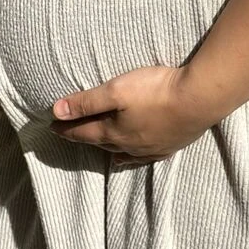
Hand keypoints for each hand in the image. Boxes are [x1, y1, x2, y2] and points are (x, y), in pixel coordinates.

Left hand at [49, 65, 211, 165]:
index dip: (65, 128)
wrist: (198, 100)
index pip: (82, 132)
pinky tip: (127, 157)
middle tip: (68, 131)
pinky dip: (129, 157)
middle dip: (81, 135)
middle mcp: (128, 145)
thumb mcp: (115, 90)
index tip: (50, 125)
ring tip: (94, 145)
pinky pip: (141, 157)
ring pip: (119, 150)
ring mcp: (149, 148)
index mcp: (113, 131)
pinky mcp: (167, 145)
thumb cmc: (155, 91)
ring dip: (103, 146)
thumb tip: (56, 111)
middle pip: (99, 141)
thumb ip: (86, 102)